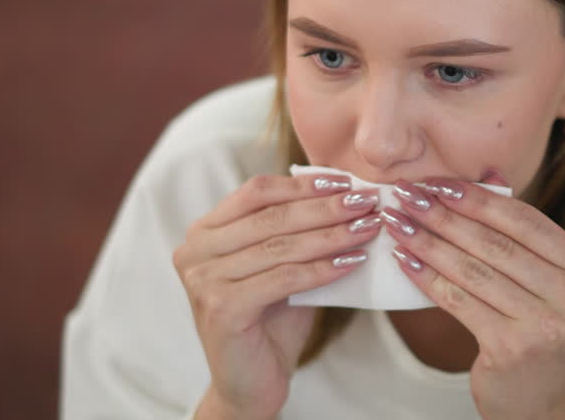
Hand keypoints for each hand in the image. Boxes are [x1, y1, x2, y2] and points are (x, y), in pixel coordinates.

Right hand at [172, 173, 382, 419]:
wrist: (250, 384)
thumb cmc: (269, 321)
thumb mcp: (280, 266)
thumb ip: (296, 231)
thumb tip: (347, 193)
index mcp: (205, 232)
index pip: (257, 192)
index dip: (303, 185)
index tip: (347, 181)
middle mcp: (195, 251)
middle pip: (271, 216)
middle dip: (326, 207)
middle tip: (367, 201)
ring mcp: (203, 280)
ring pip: (280, 246)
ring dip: (331, 234)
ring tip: (369, 228)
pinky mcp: (221, 308)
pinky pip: (284, 278)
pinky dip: (322, 269)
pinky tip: (353, 262)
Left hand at [384, 178, 564, 419]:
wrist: (538, 400)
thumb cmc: (534, 330)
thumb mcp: (540, 280)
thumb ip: (519, 230)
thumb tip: (488, 174)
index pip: (526, 221)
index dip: (478, 199)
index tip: (437, 182)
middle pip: (497, 244)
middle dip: (445, 215)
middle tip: (406, 196)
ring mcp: (547, 324)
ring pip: (474, 270)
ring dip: (428, 242)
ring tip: (397, 223)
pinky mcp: (513, 347)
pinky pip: (460, 301)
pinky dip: (428, 278)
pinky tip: (405, 260)